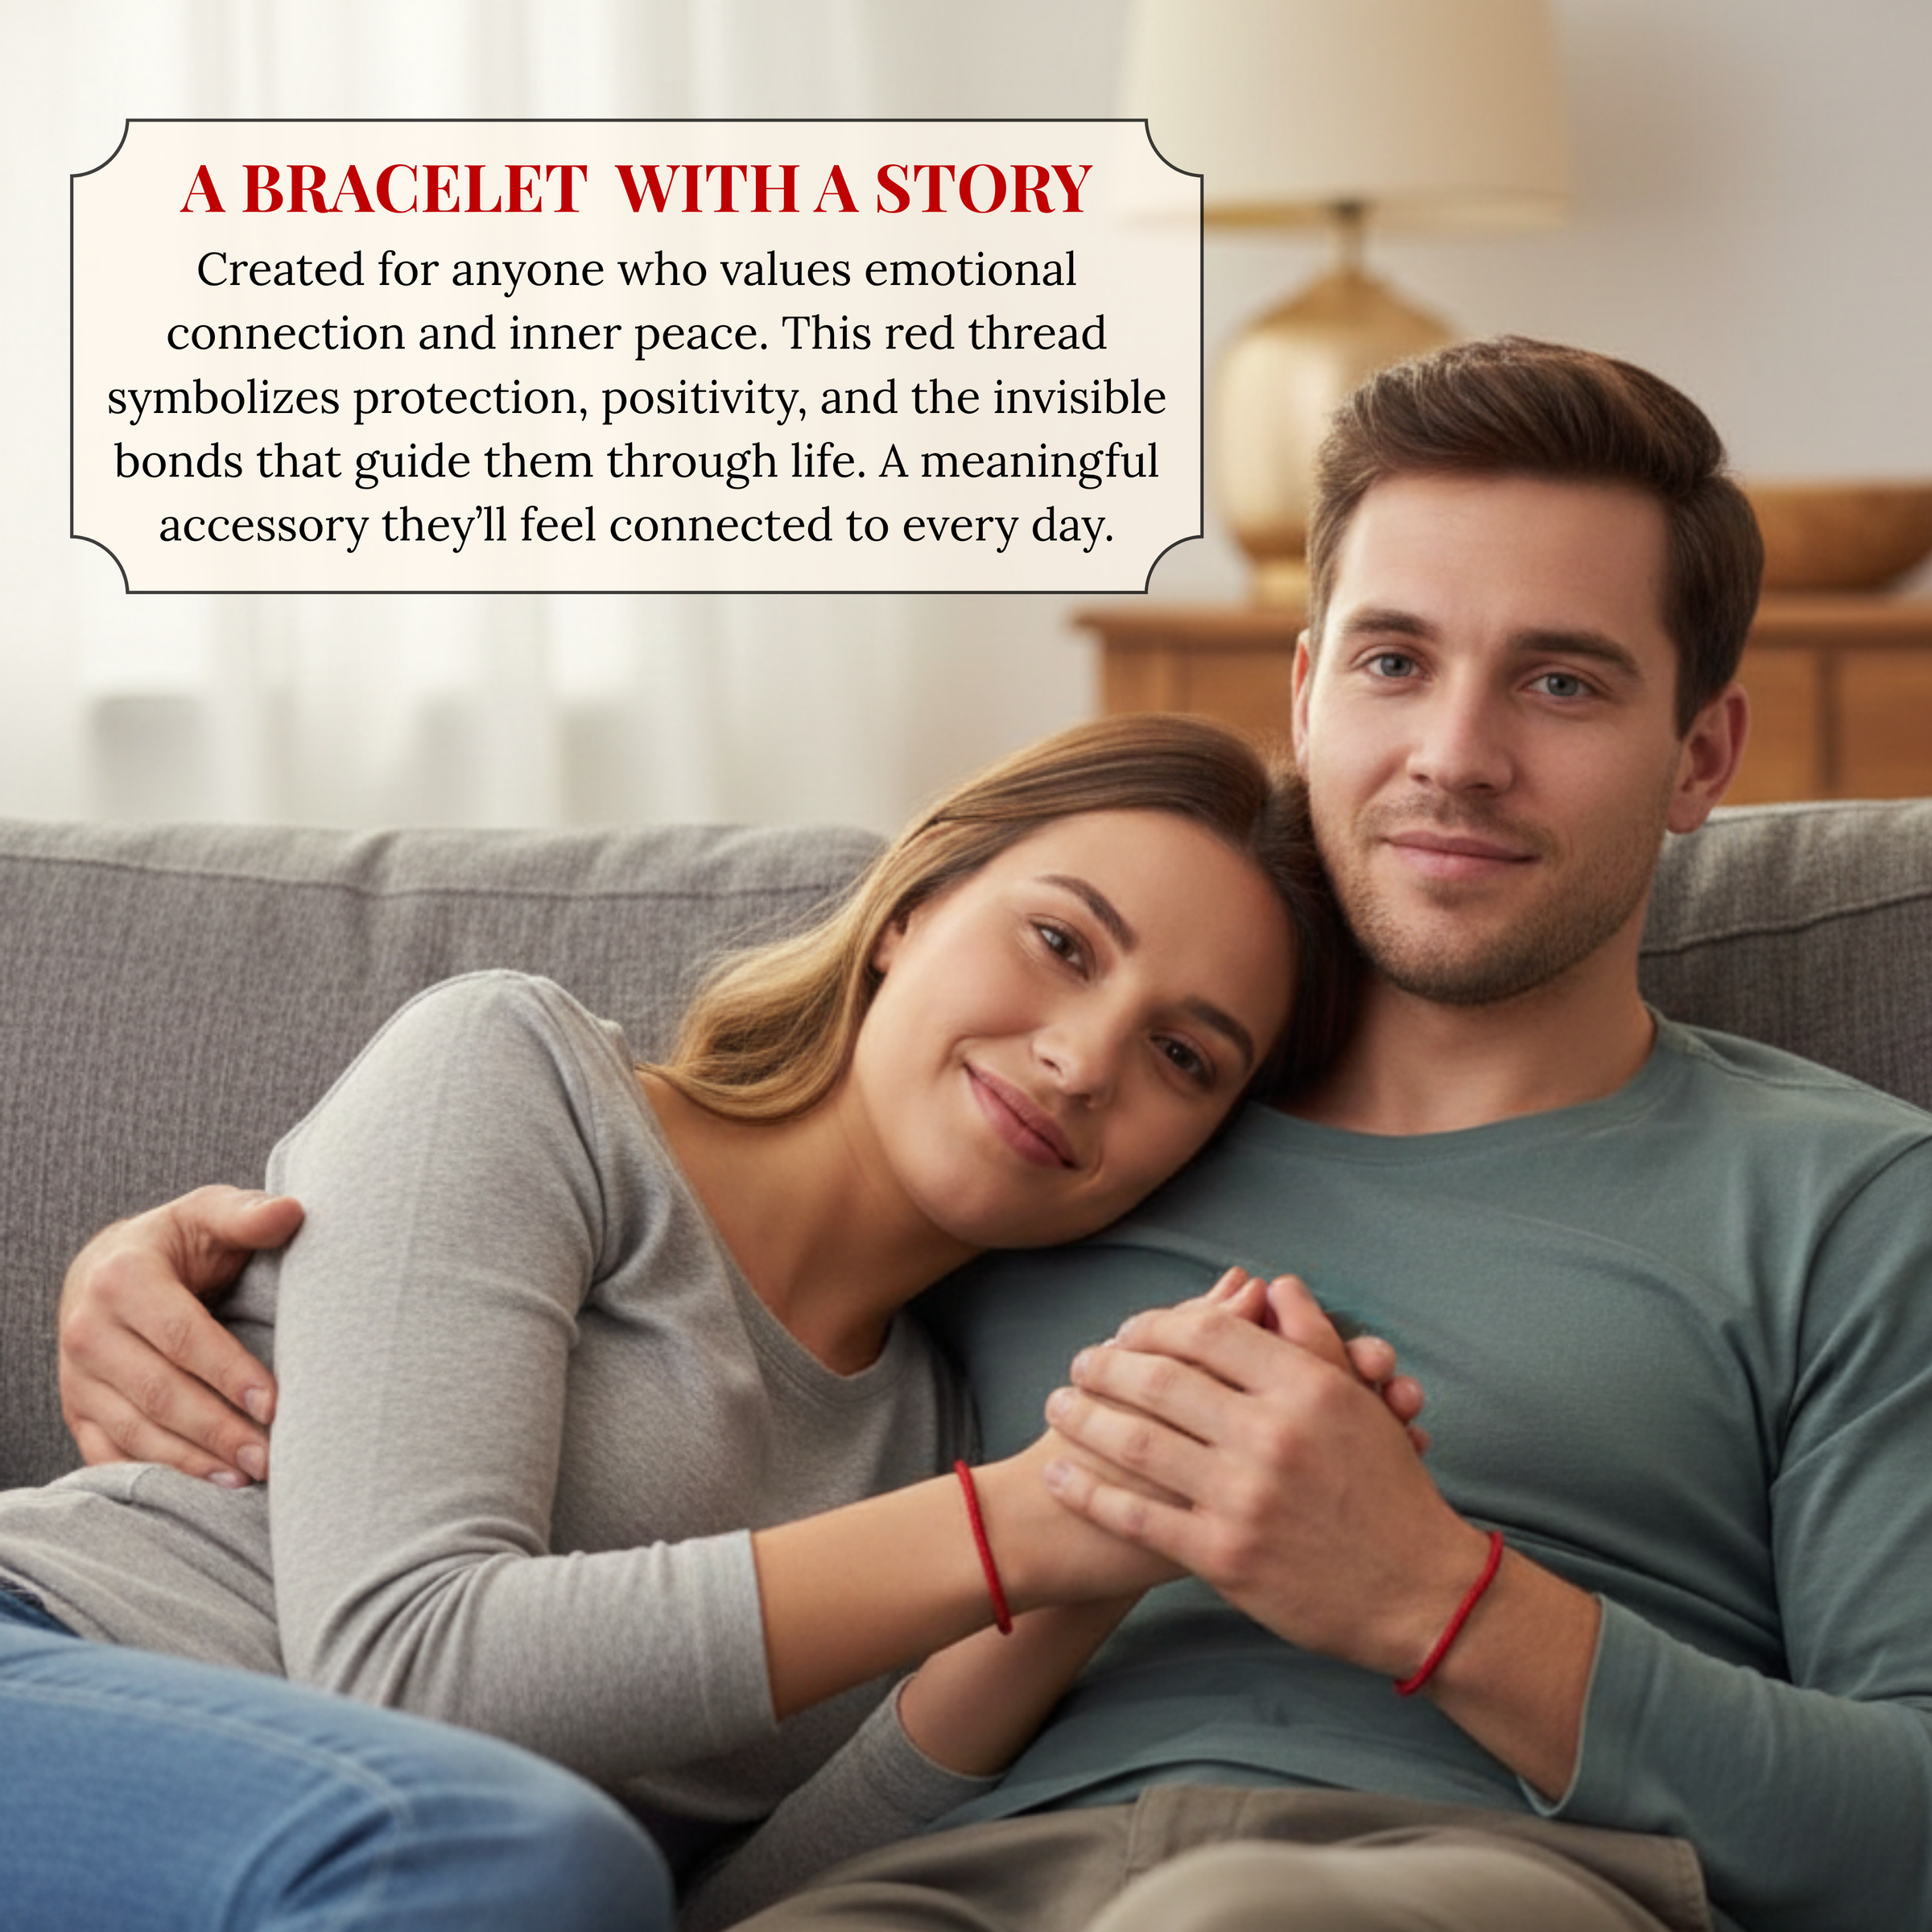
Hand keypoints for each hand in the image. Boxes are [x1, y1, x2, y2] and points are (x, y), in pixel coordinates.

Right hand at [58, 1186, 300, 1484]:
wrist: (107, 1267)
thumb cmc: (176, 1242)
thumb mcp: (207, 1213)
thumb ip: (247, 1214)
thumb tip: (292, 1212)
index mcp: (123, 1279)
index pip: (182, 1337)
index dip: (229, 1373)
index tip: (275, 1404)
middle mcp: (89, 1330)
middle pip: (160, 1393)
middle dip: (219, 1430)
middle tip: (271, 1456)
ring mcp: (77, 1377)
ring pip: (135, 1431)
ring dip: (193, 1462)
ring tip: (247, 1477)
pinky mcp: (77, 1410)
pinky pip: (110, 1454)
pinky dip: (156, 1475)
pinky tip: (202, 1487)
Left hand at [1041, 1269, 1486, 1678]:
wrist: (1417, 1592)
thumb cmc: (1388, 1490)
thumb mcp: (1359, 1403)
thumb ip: (1312, 1337)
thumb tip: (1269, 1284)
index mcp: (1306, 1389)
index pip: (1208, 1333)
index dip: (1155, 1324)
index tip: (1127, 1330)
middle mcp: (1272, 1437)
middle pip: (1162, 1381)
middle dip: (1106, 1366)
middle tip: (1078, 1362)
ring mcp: (1245, 1499)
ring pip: (1139, 1443)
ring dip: (1085, 1418)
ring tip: (1056, 1404)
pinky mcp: (1224, 1556)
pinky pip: (1138, 1516)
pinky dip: (1089, 1491)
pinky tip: (1060, 1473)